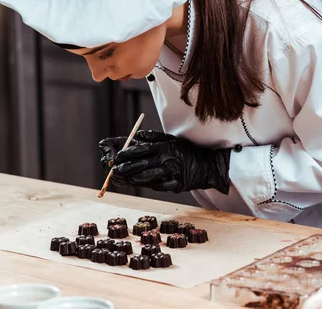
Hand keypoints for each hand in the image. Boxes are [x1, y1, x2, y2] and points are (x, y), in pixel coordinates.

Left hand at [102, 130, 230, 193]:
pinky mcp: (177, 183)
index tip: (116, 156)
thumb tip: (138, 135)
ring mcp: (172, 172)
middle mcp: (167, 158)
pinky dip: (149, 185)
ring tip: (123, 178)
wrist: (207, 165)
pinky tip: (139, 185)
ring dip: (135, 178)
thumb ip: (154, 137)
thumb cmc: (186, 152)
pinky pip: (161, 185)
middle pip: (142, 163)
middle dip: (126, 167)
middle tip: (114, 170)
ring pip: (150, 176)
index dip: (127, 152)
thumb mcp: (171, 140)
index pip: (141, 148)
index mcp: (164, 146)